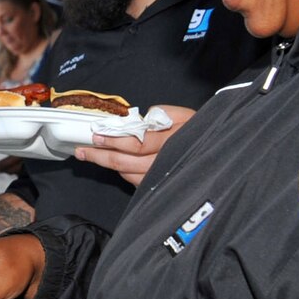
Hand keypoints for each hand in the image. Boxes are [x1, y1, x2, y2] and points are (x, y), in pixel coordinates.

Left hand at [73, 105, 193, 186]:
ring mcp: (163, 176)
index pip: (137, 143)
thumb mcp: (184, 114)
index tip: (96, 135)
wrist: (215, 148)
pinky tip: (114, 165)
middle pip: (127, 162)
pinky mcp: (161, 184)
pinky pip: (137, 182)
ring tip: (92, 156)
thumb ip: (161, 113)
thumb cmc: (197, 128)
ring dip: (109, 165)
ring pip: (129, 174)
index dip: (115, 140)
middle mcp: (166, 161)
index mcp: (172, 140)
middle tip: (83, 151)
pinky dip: (123, 173)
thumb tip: (139, 119)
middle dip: (102, 156)